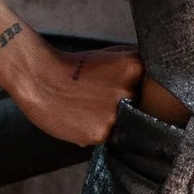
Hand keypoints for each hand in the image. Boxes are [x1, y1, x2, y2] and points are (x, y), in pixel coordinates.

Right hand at [6, 42, 142, 147]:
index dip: (137, 91)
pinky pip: (104, 137)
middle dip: (123, 106)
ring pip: (122, 126)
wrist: (38, 76)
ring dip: (108, 120)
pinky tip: (79, 118)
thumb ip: (133, 68)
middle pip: (138, 109)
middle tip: (98, 98)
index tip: (121, 89)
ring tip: (86, 107)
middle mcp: (129, 92)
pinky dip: (93, 131)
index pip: (151, 89)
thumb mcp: (109, 55)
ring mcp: (115, 114)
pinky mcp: (100, 133)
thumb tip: (154, 81)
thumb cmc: (73, 65)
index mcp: (135, 68)